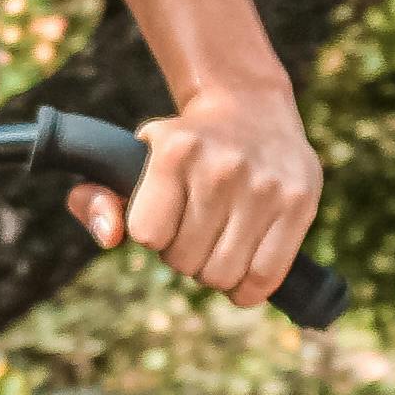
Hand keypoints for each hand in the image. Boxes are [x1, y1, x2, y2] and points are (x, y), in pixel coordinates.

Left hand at [68, 80, 320, 308]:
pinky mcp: (299, 202)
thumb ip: (95, 197)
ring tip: (219, 242)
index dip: (154, 235)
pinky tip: (243, 270)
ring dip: (214, 271)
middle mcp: (221, 167)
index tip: (165, 218)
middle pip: (185, 261)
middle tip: (195, 230)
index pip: (147, 236)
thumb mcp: (131, 159)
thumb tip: (110, 237)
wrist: (250, 105)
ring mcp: (265, 185)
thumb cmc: (182, 146)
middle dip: (183, 255)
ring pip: (222, 275)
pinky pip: (265, 277)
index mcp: (174, 151)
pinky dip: (248, 289)